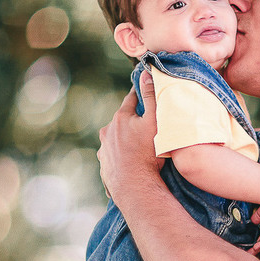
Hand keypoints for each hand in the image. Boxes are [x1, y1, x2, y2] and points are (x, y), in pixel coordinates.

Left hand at [97, 72, 162, 206]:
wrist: (135, 186)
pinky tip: (128, 164)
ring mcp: (104, 151)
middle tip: (145, 124)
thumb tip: (147, 73)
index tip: (143, 88)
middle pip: (121, 121)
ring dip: (123, 140)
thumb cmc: (148, 154)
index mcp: (120, 118)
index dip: (139, 94)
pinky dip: (119, 159)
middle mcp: (108, 132)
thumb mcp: (155, 121)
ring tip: (137, 148)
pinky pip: (112, 159)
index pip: (131, 100)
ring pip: (115, 140)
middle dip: (131, 120)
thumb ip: (152, 96)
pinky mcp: (104, 167)